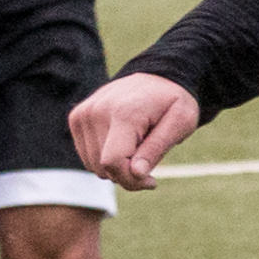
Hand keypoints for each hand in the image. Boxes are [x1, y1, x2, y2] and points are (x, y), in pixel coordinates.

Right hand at [68, 72, 203, 190]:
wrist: (157, 77)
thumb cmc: (173, 102)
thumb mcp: (181, 123)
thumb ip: (157, 148)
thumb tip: (136, 173)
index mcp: (124, 113)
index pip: (113, 162)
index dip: (132, 180)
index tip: (152, 181)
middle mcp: (97, 111)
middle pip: (103, 168)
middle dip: (127, 174)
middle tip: (148, 161)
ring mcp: (83, 114)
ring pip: (93, 166)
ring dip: (117, 166)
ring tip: (137, 147)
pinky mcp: (77, 118)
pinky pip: (87, 156)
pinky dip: (105, 158)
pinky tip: (123, 143)